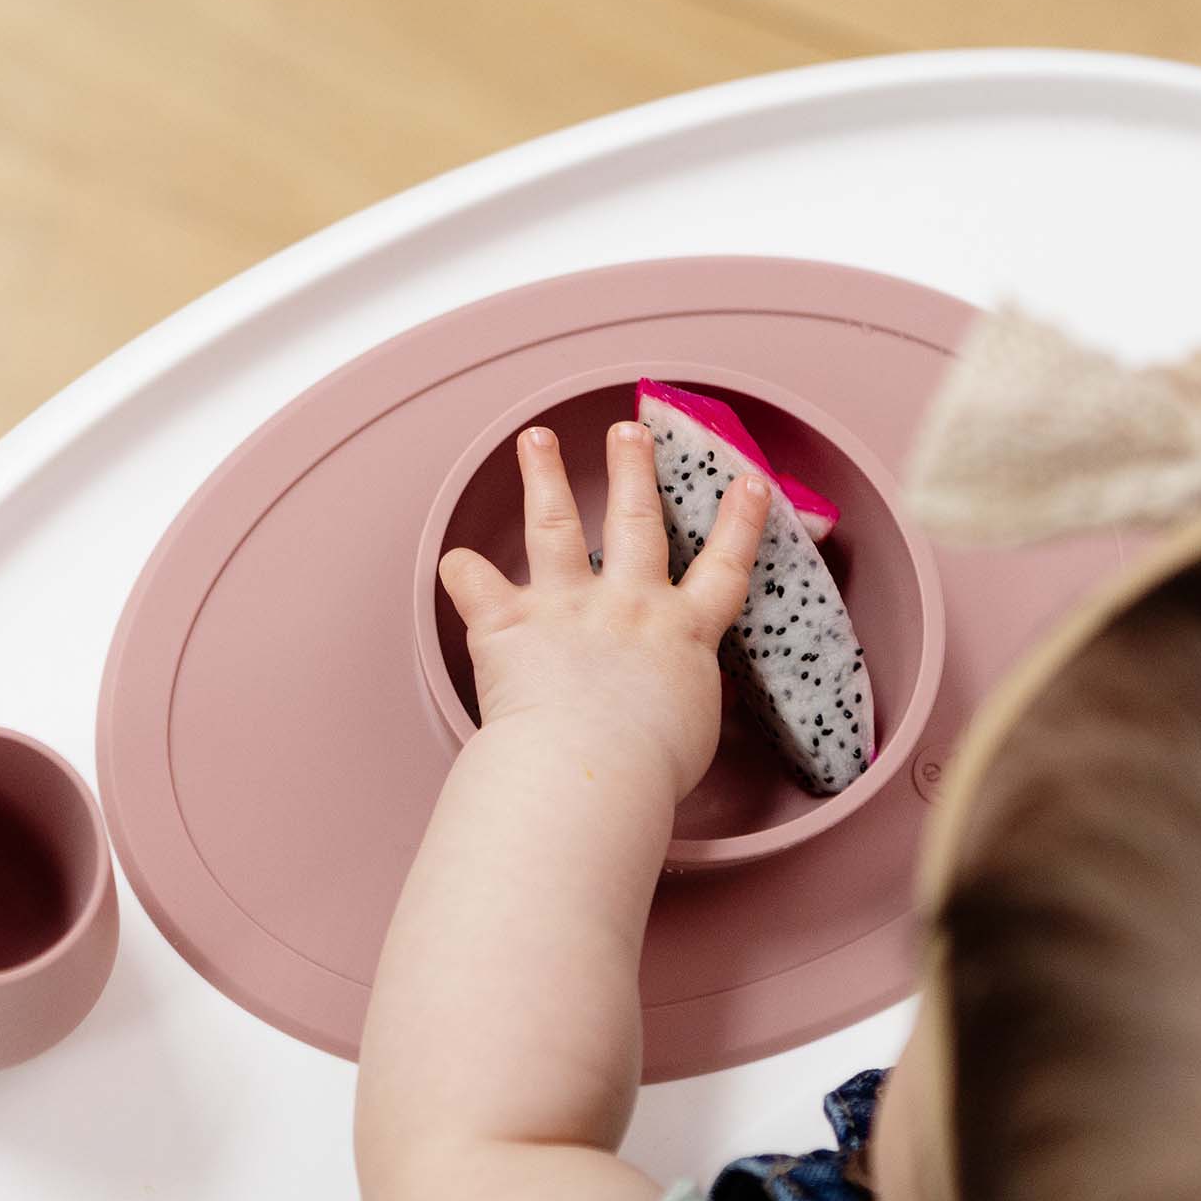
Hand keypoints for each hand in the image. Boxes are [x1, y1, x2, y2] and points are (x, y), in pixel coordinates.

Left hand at [440, 421, 771, 798]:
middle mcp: (627, 605)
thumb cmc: (647, 770)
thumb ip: (685, 697)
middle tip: (629, 430)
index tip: (747, 481)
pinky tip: (452, 559)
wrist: (592, 771)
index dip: (740, 522)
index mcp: (682, 633)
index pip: (724, 568)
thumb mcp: (693, 730)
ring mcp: (567, 607)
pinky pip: (474, 587)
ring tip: (536, 439)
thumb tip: (675, 701)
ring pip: (554, 526)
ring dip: (544, 477)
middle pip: (635, 521)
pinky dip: (461, 573)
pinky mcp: (509, 625)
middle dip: (633, 469)